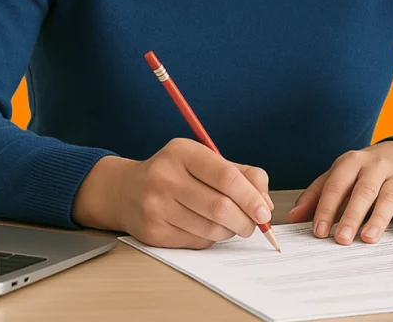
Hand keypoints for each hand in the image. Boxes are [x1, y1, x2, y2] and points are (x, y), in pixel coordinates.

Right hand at [72, 138, 273, 249]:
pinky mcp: (154, 232)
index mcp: (182, 151)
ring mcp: (156, 206)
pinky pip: (196, 242)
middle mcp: (165, 177)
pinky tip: (207, 228)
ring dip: (229, 231)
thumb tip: (265, 202)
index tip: (264, 211)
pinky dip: (210, 239)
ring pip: (210, 229)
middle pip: (219, 207)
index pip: (224, 175)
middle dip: (245, 220)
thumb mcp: (204, 160)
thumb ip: (240, 173)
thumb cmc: (175, 173)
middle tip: (254, 224)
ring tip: (231, 224)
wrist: (127, 190)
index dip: (250, 196)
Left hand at [284, 141, 392, 244]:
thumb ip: (316, 196)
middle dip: (351, 216)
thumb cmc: (364, 171)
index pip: (336, 185)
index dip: (326, 208)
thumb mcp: (338, 176)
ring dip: (378, 218)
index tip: (319, 231)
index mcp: (351, 162)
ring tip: (369, 238)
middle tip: (342, 239)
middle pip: (362, 191)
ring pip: (388, 197)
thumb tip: (293, 217)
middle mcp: (374, 166)